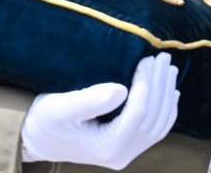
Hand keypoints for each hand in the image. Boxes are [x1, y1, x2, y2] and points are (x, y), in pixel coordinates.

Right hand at [21, 53, 178, 168]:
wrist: (38, 138)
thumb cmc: (45, 121)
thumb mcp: (60, 108)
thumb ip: (89, 100)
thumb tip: (122, 90)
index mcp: (108, 147)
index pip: (139, 113)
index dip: (147, 84)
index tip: (147, 58)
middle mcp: (122, 154)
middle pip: (153, 116)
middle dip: (161, 84)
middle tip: (163, 56)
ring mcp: (127, 152)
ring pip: (159, 122)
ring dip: (167, 93)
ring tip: (169, 67)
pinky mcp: (127, 145)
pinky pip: (156, 129)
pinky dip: (166, 109)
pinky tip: (171, 91)